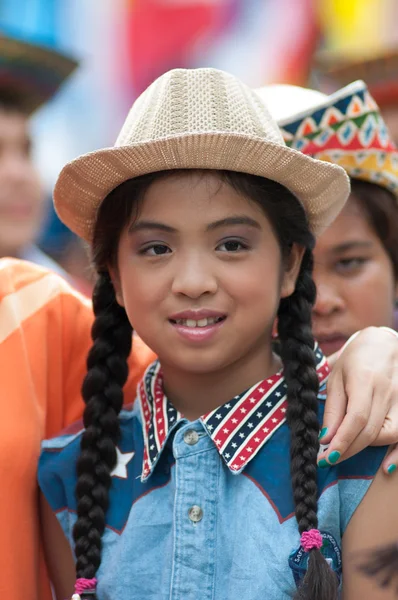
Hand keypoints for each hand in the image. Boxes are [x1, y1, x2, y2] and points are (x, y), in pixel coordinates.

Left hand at [317, 326, 397, 474]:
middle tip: (328, 459)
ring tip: (348, 449)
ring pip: (390, 435)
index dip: (342, 441)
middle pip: (371, 430)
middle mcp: (388, 391)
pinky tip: (386, 465)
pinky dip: (397, 453)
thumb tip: (326, 439)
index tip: (326, 456)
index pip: (356, 418)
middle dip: (349, 450)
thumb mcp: (336, 377)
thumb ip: (333, 408)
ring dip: (367, 448)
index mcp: (366, 379)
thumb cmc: (356, 359)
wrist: (385, 343)